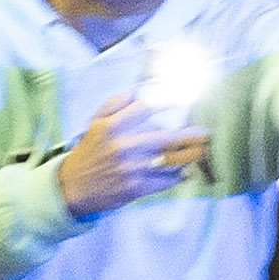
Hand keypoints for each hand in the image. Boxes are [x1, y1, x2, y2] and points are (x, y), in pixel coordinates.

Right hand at [57, 85, 203, 217]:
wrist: (74, 187)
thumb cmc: (88, 152)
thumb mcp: (94, 123)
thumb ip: (115, 104)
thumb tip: (138, 91)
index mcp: (112, 127)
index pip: (147, 107)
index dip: (170, 101)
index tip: (186, 100)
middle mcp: (124, 147)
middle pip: (168, 137)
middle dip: (192, 135)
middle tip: (205, 133)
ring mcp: (132, 169)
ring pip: (172, 160)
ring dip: (191, 155)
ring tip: (201, 150)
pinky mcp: (137, 188)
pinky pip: (165, 181)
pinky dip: (178, 176)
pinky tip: (184, 171)